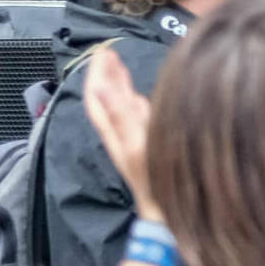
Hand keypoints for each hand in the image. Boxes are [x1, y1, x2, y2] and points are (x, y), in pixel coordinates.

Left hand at [83, 49, 159, 221]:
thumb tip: (101, 86)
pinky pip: (133, 118)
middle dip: (106, 75)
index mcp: (115, 131)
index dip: (97, 73)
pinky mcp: (144, 146)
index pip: (97, 96)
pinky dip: (133, 102)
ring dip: (118, 85)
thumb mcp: (137, 145)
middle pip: (106, 100)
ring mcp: (131, 141)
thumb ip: (120, 115)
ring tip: (121, 67)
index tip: (102, 51)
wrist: (167, 214)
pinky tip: (141, 98)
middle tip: (110, 52)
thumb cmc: (155, 180)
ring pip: (119, 108)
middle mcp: (120, 134)